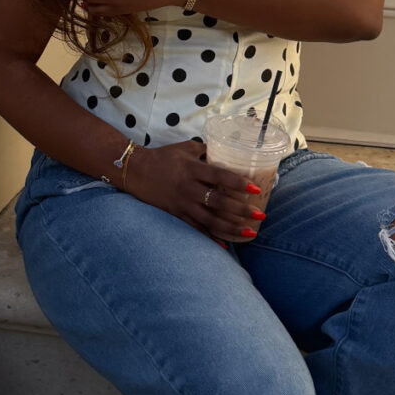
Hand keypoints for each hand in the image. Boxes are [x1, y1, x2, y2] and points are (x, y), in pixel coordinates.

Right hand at [127, 139, 265, 243]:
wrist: (134, 170)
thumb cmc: (162, 157)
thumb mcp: (185, 149)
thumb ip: (206, 151)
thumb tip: (227, 152)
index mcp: (192, 169)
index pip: (220, 176)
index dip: (238, 183)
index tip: (256, 188)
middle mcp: (189, 188)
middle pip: (218, 202)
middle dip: (241, 210)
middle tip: (260, 215)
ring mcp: (182, 203)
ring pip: (210, 220)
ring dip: (232, 228)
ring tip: (250, 233)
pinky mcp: (175, 214)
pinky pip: (196, 228)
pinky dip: (210, 238)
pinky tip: (225, 245)